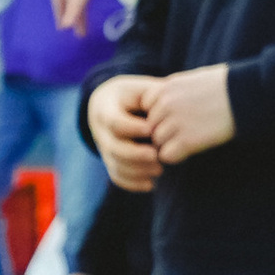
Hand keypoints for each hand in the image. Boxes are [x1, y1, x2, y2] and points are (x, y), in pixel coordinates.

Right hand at [90, 75, 164, 193]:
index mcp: (106, 108)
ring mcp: (104, 147)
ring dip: (137, 171)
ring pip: (115, 164)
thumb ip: (156, 96)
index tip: (151, 129)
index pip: (114, 122)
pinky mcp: (110, 160)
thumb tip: (174, 107)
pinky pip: (116, 176)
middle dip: (135, 155)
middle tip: (156, 156)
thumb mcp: (142, 89)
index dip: (132, 128)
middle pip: (113, 148)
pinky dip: (132, 183)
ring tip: (159, 170)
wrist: (111, 103)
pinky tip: (150, 185)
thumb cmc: (135, 94)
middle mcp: (100, 130)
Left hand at [139, 63, 233, 165]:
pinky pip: (167, 155)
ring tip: (187, 141)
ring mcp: (175, 122)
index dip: (157, 115)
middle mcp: (166, 103)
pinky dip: (176, 156)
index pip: (145, 106)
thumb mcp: (195, 79)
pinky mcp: (188, 140)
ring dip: (169, 144)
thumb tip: (162, 102)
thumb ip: (175, 90)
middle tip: (180, 134)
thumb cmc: (227, 86)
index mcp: (167, 86)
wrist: (246, 95)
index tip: (172, 118)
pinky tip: (189, 150)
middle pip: (149, 126)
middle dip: (161, 131)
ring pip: (156, 142)